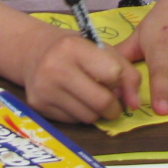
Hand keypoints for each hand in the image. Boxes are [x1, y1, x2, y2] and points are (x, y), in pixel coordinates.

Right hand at [18, 26, 141, 124]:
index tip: (115, 81)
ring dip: (96, 112)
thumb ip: (126, 73)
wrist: (33, 51)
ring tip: (90, 98)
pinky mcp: (38, 105)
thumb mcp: (101, 50)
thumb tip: (134, 104)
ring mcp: (44, 88)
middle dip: (114, 107)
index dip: (119, 80)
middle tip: (112, 102)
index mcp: (73, 46)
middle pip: (101, 101)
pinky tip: (74, 100)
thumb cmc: (74, 50)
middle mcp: (55, 67)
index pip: (113, 73)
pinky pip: (73, 121)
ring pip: (88, 117)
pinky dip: (79, 114)